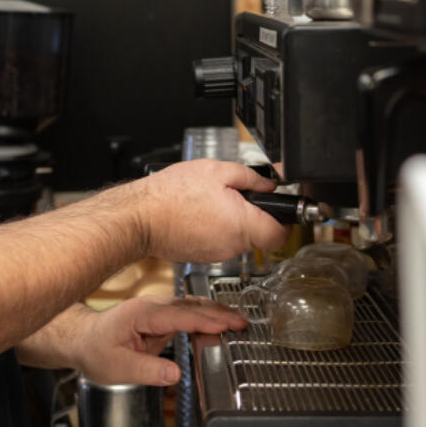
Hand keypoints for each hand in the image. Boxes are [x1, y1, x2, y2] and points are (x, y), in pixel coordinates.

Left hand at [71, 296, 246, 385]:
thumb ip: (147, 370)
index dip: (205, 320)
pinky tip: (218, 319)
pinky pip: (186, 311)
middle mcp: (151, 306)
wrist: (82, 339)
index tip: (226, 325)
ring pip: (190, 305)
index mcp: (142, 314)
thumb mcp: (118, 367)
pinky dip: (205, 314)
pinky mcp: (159, 315)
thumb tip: (174, 374)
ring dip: (214, 311)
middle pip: (190, 306)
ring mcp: (155, 308)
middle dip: (218, 313)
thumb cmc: (96, 350)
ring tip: (238, 320)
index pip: (180, 315)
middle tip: (242, 323)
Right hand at [132, 159, 287, 262]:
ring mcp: (217, 254)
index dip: (285, 220)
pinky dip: (216, 229)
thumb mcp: (216, 170)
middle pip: (260, 235)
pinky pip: (220, 243)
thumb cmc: (171, 194)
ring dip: (233, 222)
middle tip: (237, 196)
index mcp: (241, 224)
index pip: (281, 234)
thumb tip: (270, 182)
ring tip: (212, 202)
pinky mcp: (202, 256)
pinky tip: (199, 214)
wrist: (140, 217)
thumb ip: (250, 176)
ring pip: (239, 239)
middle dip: (254, 216)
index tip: (279, 209)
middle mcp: (232, 245)